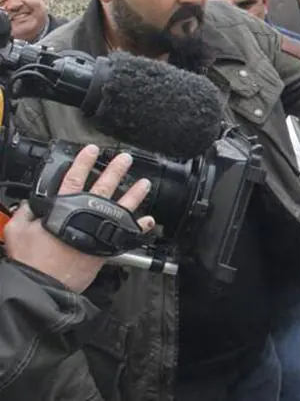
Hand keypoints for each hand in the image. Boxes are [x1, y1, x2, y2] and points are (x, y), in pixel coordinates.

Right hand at [4, 145, 154, 292]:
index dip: (84, 161)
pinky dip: (139, 227)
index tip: (92, 150)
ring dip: (135, 193)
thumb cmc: (31, 260)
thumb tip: (29, 204)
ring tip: (145, 183)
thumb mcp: (18, 230)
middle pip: (105, 186)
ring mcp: (99, 229)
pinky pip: (127, 234)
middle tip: (125, 159)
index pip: (75, 177)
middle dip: (116, 170)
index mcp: (63, 207)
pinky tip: (148, 221)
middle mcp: (85, 214)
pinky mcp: (106, 246)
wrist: (44, 283)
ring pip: (122, 206)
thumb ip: (25, 213)